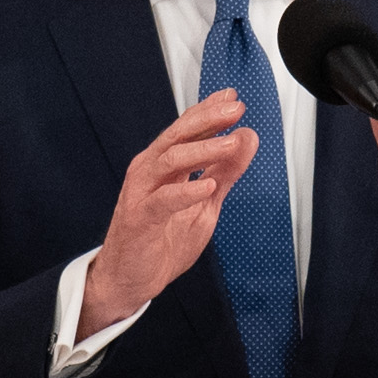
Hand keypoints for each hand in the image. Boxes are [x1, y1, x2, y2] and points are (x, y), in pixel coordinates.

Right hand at [79, 88, 259, 335]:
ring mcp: (141, 193)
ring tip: (230, 143)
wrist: (130, 279)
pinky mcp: (139, 218)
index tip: (233, 98)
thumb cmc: (162, 240)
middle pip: (177, 136)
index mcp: (163, 165)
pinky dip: (186, 192)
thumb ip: (225, 172)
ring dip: (202, 150)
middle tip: (234, 110)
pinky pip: (163, 200)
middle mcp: (149, 172)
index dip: (208, 110)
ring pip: (170, 160)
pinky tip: (206, 186)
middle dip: (207, 119)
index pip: (186, 129)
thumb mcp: (204, 204)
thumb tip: (248, 139)